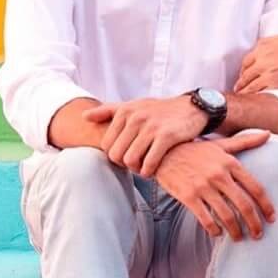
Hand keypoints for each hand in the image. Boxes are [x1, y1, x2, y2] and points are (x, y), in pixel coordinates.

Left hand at [83, 94, 207, 176]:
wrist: (193, 108)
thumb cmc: (160, 110)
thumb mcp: (134, 105)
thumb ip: (108, 111)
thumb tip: (84, 117)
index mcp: (125, 111)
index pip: (106, 145)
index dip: (114, 155)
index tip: (127, 155)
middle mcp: (136, 118)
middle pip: (116, 155)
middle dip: (124, 164)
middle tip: (136, 163)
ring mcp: (151, 127)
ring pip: (131, 160)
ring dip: (136, 169)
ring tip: (143, 167)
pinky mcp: (167, 137)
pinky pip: (149, 163)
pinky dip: (148, 171)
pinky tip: (152, 169)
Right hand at [153, 134, 274, 240]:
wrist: (163, 152)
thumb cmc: (195, 150)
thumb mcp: (221, 144)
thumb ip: (245, 141)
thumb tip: (268, 133)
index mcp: (230, 163)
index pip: (255, 188)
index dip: (266, 206)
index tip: (272, 218)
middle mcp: (219, 175)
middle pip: (244, 205)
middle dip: (254, 224)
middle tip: (258, 235)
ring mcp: (203, 186)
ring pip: (226, 216)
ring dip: (236, 231)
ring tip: (239, 238)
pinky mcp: (188, 196)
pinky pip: (206, 219)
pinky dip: (214, 230)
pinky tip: (218, 233)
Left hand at [235, 36, 277, 94]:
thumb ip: (269, 44)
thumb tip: (260, 49)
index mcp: (264, 44)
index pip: (247, 59)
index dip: (244, 68)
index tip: (244, 74)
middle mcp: (262, 55)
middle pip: (245, 70)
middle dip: (241, 80)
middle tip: (239, 86)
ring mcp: (266, 69)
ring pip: (248, 82)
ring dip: (242, 89)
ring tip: (240, 95)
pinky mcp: (271, 81)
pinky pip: (255, 90)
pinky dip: (250, 94)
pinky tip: (250, 98)